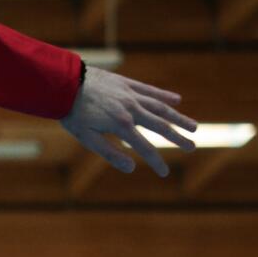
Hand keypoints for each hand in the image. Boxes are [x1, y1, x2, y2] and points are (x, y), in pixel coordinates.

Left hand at [60, 67, 196, 176]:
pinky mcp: (126, 83)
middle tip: (192, 147)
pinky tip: (177, 100)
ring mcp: (131, 94)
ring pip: (160, 107)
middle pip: (160, 126)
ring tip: (193, 126)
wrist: (64, 83)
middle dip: (177, 138)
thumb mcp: (86, 138)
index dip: (156, 161)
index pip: (144, 148)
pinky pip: (150, 90)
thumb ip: (110, 153)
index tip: (165, 173)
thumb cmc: (72, 114)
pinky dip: (164, 95)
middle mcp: (131, 109)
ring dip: (178, 117)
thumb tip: (131, 168)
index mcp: (121, 125)